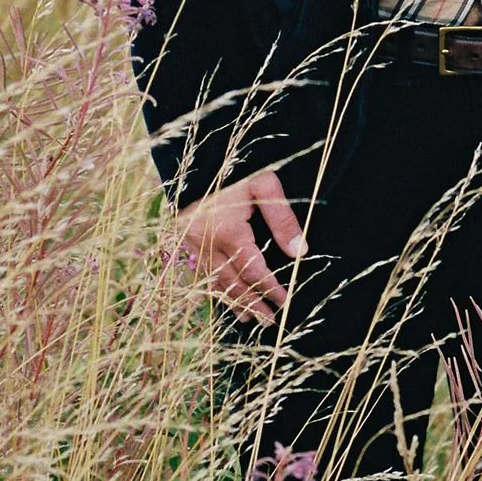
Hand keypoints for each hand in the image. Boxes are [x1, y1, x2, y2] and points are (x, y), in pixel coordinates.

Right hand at [176, 166, 307, 324]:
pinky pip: (199, 272)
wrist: (196, 157)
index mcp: (226, 231)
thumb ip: (283, 219)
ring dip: (232, 301)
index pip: (253, 270)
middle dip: (252, 303)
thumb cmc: (236, 168)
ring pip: (213, 281)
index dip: (270, 289)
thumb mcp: (265, 185)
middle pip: (232, 282)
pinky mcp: (180, 239)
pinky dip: (213, 288)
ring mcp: (189, 243)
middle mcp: (205, 242)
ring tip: (249, 319)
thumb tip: (300, 252)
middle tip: (269, 323)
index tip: (285, 303)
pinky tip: (223, 298)